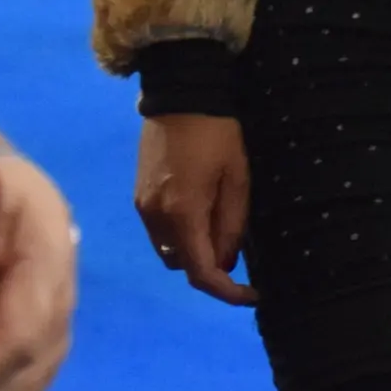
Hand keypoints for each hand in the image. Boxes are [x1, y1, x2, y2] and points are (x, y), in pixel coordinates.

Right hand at [134, 117, 255, 306]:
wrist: (181, 95)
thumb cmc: (218, 133)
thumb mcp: (238, 178)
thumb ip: (232, 224)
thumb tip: (226, 263)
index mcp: (182, 214)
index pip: (201, 272)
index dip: (227, 292)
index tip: (251, 295)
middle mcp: (155, 217)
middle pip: (182, 264)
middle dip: (210, 268)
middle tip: (239, 256)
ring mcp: (142, 207)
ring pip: (169, 249)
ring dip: (194, 251)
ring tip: (220, 231)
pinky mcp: (139, 196)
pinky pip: (160, 231)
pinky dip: (180, 234)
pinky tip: (200, 214)